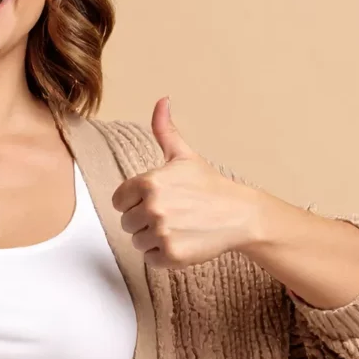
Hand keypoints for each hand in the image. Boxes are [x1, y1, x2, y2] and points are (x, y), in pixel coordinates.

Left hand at [111, 97, 258, 268]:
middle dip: (145, 220)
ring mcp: (162, 232)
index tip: (157, 200)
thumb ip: (165, 131)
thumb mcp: (184, 156)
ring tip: (178, 227)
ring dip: (154, 238)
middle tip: (172, 214)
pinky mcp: (171, 254)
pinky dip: (164, 255)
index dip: (135, 202)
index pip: (119, 201)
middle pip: (127, 223)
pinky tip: (182, 241)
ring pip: (138, 241)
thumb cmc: (209, 186)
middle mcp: (153, 207)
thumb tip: (162, 100)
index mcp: (148, 182)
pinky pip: (150, 258)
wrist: (239, 215)